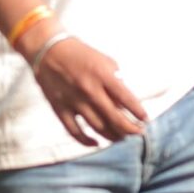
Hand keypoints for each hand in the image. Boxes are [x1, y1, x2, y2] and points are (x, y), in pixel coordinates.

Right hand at [30, 37, 145, 146]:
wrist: (49, 50)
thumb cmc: (81, 54)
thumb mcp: (104, 61)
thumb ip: (116, 80)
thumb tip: (124, 102)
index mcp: (103, 75)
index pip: (127, 99)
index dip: (138, 112)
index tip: (144, 119)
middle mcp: (90, 90)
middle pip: (115, 118)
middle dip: (130, 129)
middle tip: (137, 132)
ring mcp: (74, 101)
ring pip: (98, 127)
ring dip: (113, 136)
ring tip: (121, 137)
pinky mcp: (60, 108)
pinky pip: (74, 131)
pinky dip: (86, 141)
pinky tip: (96, 142)